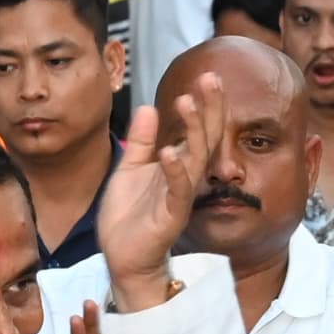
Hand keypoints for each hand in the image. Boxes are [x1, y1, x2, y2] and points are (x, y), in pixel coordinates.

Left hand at [92, 94, 219, 302]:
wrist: (122, 257)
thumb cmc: (129, 217)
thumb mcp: (130, 169)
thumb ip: (141, 141)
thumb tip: (147, 107)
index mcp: (178, 166)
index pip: (199, 130)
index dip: (205, 105)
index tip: (208, 77)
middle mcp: (185, 178)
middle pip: (206, 138)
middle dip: (210, 109)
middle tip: (211, 79)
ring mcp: (180, 196)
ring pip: (195, 159)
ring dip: (193, 130)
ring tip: (187, 103)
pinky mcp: (171, 215)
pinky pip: (178, 190)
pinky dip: (175, 171)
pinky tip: (169, 151)